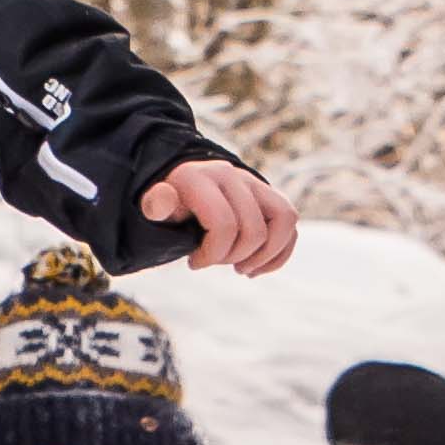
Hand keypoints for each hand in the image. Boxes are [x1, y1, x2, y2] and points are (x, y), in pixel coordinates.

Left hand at [142, 156, 297, 275]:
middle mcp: (232, 176)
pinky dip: (279, 252)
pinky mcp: (269, 196)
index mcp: (201, 178)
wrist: (182, 187)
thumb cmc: (168, 206)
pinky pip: (290, 223)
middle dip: (235, 257)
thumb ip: (156, 205)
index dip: (212, 254)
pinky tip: (256, 268)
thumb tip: (161, 202)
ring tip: (242, 268)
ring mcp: (255, 184)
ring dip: (265, 255)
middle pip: (254, 230)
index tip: (194, 262)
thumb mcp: (154, 206)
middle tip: (214, 261)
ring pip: (284, 221)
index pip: (224, 224)